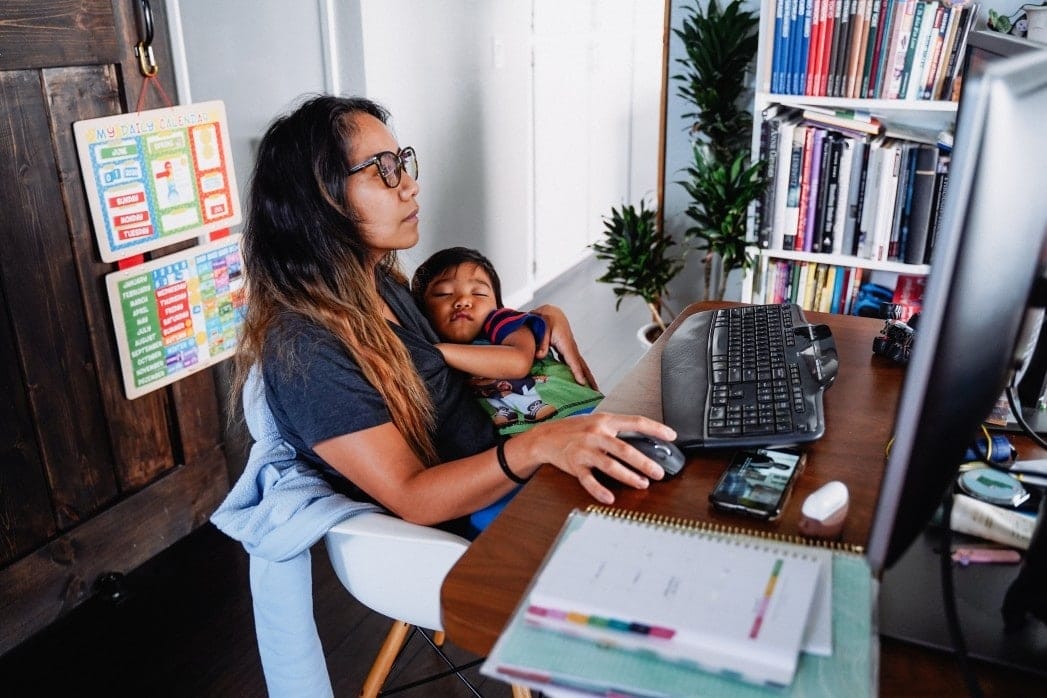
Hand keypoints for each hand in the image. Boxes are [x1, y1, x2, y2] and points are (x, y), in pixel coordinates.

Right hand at [510, 413, 676, 504]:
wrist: (545, 437)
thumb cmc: (574, 430)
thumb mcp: (596, 422)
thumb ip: (617, 429)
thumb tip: (644, 441)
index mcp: (605, 421)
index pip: (635, 422)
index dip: (655, 428)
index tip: (671, 436)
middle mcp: (595, 434)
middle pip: (624, 449)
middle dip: (644, 462)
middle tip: (659, 472)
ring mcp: (585, 451)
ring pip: (610, 465)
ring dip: (628, 476)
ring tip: (643, 484)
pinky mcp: (575, 465)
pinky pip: (589, 480)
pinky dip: (599, 490)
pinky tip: (610, 498)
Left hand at [530, 304, 598, 389]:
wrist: (550, 313)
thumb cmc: (545, 320)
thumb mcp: (542, 328)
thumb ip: (542, 342)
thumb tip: (541, 356)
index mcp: (565, 342)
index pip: (572, 359)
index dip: (577, 371)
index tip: (582, 383)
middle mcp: (571, 347)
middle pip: (582, 365)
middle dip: (589, 379)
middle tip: (596, 393)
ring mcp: (571, 349)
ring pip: (581, 366)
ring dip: (588, 378)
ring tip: (593, 392)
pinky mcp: (568, 352)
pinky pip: (575, 364)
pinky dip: (579, 373)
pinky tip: (580, 383)